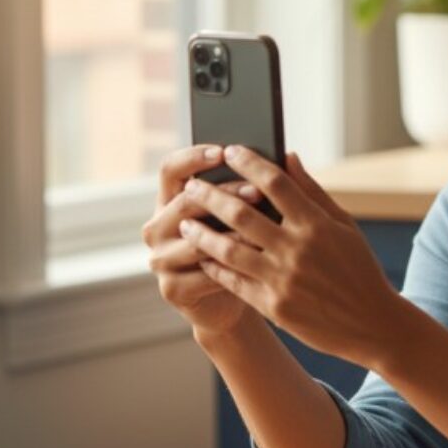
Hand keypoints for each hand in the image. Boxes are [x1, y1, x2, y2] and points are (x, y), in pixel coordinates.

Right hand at [143, 145, 263, 336]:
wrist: (241, 295)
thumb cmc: (248, 246)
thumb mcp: (252, 213)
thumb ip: (262, 186)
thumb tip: (289, 156)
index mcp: (171, 200)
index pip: (170, 169)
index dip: (193, 158)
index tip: (223, 152)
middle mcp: (157, 227)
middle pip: (184, 202)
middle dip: (223, 195)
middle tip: (257, 192)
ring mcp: (160, 259)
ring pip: (195, 241)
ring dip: (231, 234)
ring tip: (262, 230)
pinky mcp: (171, 289)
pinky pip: (203, 274)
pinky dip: (231, 267)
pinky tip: (256, 262)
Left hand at [177, 146, 406, 368]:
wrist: (372, 324)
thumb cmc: (359, 269)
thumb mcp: (344, 226)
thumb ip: (312, 191)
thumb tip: (288, 156)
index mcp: (317, 225)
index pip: (276, 183)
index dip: (250, 163)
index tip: (230, 151)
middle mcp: (297, 249)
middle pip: (242, 213)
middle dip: (211, 196)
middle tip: (192, 186)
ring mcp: (283, 279)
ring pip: (229, 249)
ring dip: (202, 233)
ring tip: (185, 222)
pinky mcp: (274, 306)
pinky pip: (234, 282)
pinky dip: (215, 266)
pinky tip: (203, 256)